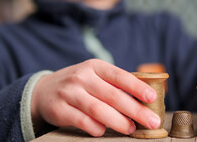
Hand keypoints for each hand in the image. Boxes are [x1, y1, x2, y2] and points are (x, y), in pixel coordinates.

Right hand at [31, 59, 160, 136]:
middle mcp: (82, 77)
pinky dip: (96, 128)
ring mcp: (70, 93)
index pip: (120, 76)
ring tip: (131, 129)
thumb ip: (114, 85)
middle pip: (113, 95)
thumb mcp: (94, 76)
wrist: (43, 90)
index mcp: (95, 66)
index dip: (137, 87)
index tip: (152, 97)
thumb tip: (143, 99)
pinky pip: (82, 121)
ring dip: (118, 121)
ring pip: (98, 109)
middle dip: (135, 110)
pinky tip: (104, 131)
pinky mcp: (60, 109)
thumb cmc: (79, 84)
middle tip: (152, 121)